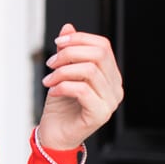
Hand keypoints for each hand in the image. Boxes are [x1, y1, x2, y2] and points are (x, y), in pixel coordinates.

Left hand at [38, 23, 123, 149]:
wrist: (54, 136)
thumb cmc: (60, 107)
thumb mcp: (62, 73)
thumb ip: (68, 52)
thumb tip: (68, 27)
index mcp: (110, 75)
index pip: (103, 46)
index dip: (79, 39)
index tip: (57, 44)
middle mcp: (115, 88)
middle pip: (98, 54)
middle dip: (69, 53)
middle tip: (50, 63)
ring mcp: (110, 102)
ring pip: (89, 71)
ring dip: (62, 71)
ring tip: (49, 80)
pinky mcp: (100, 114)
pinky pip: (83, 90)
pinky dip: (63, 86)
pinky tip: (52, 91)